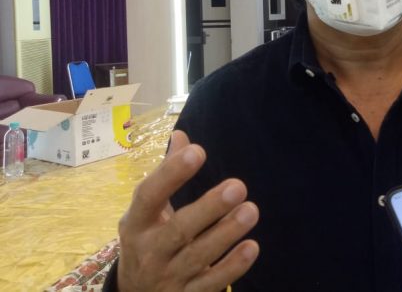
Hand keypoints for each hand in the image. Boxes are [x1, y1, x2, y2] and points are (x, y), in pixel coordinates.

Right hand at [117, 130, 259, 290]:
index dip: (171, 173)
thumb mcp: (149, 212)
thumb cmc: (149, 241)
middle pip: (178, 229)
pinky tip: (252, 246)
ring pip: (198, 256)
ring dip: (226, 233)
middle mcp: (149, 251)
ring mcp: (168, 277)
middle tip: (239, 185)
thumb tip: (182, 136)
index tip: (198, 151)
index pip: (149, 196)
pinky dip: (232, 267)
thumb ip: (166, 175)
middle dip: (209, 208)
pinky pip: (211, 283)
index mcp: (137, 223)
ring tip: (251, 210)